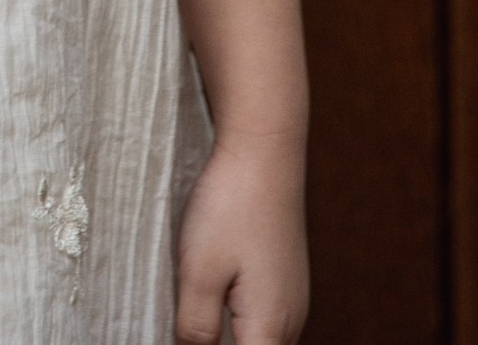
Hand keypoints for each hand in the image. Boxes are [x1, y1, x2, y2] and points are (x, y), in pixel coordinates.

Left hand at [174, 137, 307, 344]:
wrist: (264, 152)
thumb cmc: (232, 205)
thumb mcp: (199, 271)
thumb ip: (196, 327)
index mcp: (269, 328)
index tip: (189, 337)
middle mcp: (290, 322)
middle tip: (186, 327)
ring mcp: (292, 301)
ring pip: (259, 341)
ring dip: (232, 337)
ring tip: (196, 315)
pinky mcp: (284, 281)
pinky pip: (263, 321)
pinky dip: (240, 324)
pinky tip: (215, 301)